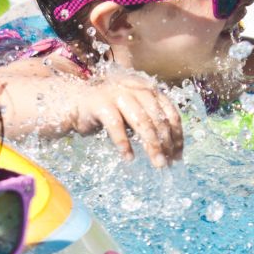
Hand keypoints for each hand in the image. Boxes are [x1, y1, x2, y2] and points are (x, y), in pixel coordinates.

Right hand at [68, 75, 183, 166]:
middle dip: (167, 144)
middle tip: (169, 164)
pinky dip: (124, 144)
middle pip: (158, 120)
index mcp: (148, 90)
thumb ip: (150, 122)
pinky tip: (129, 158)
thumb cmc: (109, 110)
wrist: (76, 100)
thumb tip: (170, 148)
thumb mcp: (134, 113)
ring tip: (158, 164)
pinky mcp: (101, 104)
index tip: (178, 155)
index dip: (177, 135)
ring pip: (142, 122)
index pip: (170, 113)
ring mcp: (118, 95)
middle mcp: (136, 89)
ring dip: (152, 146)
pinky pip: (116, 126)